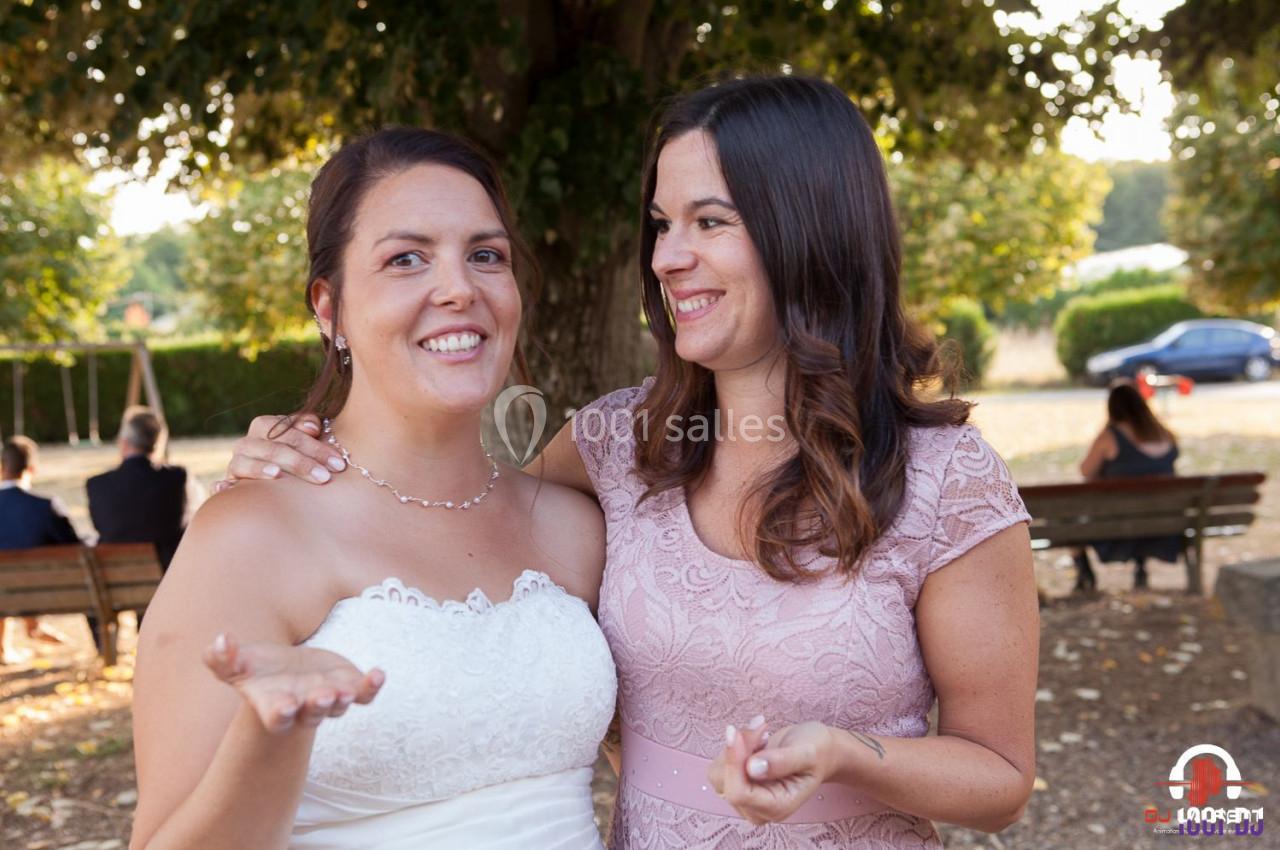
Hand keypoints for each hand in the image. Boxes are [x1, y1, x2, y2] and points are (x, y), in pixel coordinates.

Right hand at [204, 632, 383, 733]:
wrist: (285, 673)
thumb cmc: (255, 670)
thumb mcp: (234, 664)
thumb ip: (222, 657)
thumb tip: (221, 641)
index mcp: (273, 706)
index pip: (276, 718)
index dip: (280, 714)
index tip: (284, 707)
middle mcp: (302, 708)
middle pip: (312, 713)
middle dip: (318, 706)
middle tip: (323, 696)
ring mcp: (328, 699)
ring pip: (338, 706)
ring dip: (344, 698)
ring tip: (348, 690)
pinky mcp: (348, 686)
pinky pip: (364, 694)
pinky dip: (371, 687)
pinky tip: (378, 674)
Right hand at [213, 413, 345, 493]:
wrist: (277, 474)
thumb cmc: (298, 452)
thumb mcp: (305, 437)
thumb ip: (309, 425)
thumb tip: (313, 427)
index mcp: (264, 426)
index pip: (288, 432)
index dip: (314, 446)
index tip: (338, 463)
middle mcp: (247, 443)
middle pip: (272, 449)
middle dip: (300, 463)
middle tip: (325, 477)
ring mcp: (236, 463)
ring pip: (244, 463)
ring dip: (259, 468)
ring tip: (277, 474)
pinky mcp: (228, 483)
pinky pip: (221, 485)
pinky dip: (223, 486)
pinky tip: (227, 489)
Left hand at [707, 720, 834, 824]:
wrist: (819, 751)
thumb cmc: (817, 752)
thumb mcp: (807, 752)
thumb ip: (782, 761)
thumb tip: (752, 768)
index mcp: (777, 807)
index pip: (738, 793)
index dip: (733, 763)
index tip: (737, 733)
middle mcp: (759, 808)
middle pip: (725, 782)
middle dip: (739, 749)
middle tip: (762, 728)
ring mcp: (747, 798)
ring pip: (719, 772)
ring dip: (737, 746)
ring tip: (762, 732)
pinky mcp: (739, 785)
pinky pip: (722, 765)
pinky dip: (736, 746)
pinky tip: (757, 739)